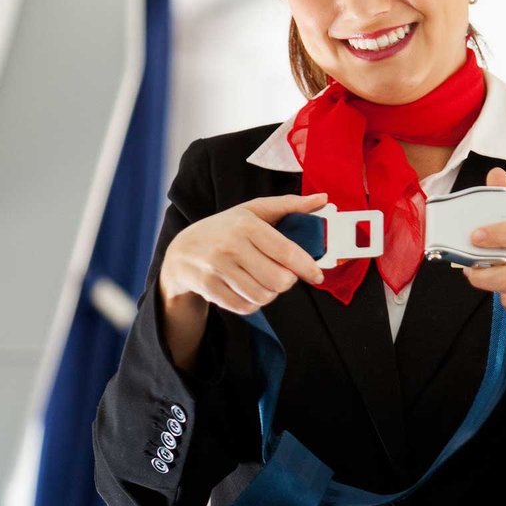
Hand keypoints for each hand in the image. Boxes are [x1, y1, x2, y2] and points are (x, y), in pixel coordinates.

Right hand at [160, 191, 329, 315]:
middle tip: (280, 274)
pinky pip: (245, 307)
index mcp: (246, 224)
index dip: (308, 267)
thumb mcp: (254, 211)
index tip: (317, 275)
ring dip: (269, 293)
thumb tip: (324, 198)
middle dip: (286, 281)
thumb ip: (290, 205)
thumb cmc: (226, 229)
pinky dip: (252, 303)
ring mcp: (218, 268)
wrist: (182, 251)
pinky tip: (246, 289)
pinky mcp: (209, 288)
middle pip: (279, 280)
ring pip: (263, 297)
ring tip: (261, 280)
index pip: (287, 252)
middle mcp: (231, 245)